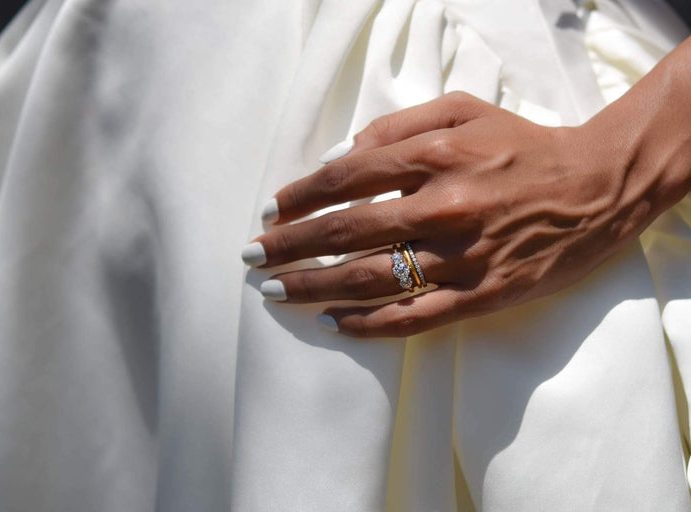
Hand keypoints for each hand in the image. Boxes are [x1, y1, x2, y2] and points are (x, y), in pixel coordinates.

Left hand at [242, 89, 684, 337]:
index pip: (344, 179)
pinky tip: (332, 323)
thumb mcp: (462, 110)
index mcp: (433, 156)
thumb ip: (396, 126)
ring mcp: (461, 256)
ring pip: (371, 279)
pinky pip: (414, 318)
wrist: (596, 188)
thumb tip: (339, 157)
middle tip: (252, 258)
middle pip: (346, 232)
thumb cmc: (521, 145)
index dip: (299, 198)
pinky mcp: (482, 294)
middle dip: (289, 246)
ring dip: (314, 286)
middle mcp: (442, 207)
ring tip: (274, 292)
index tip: (269, 212)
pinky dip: (368, 324)